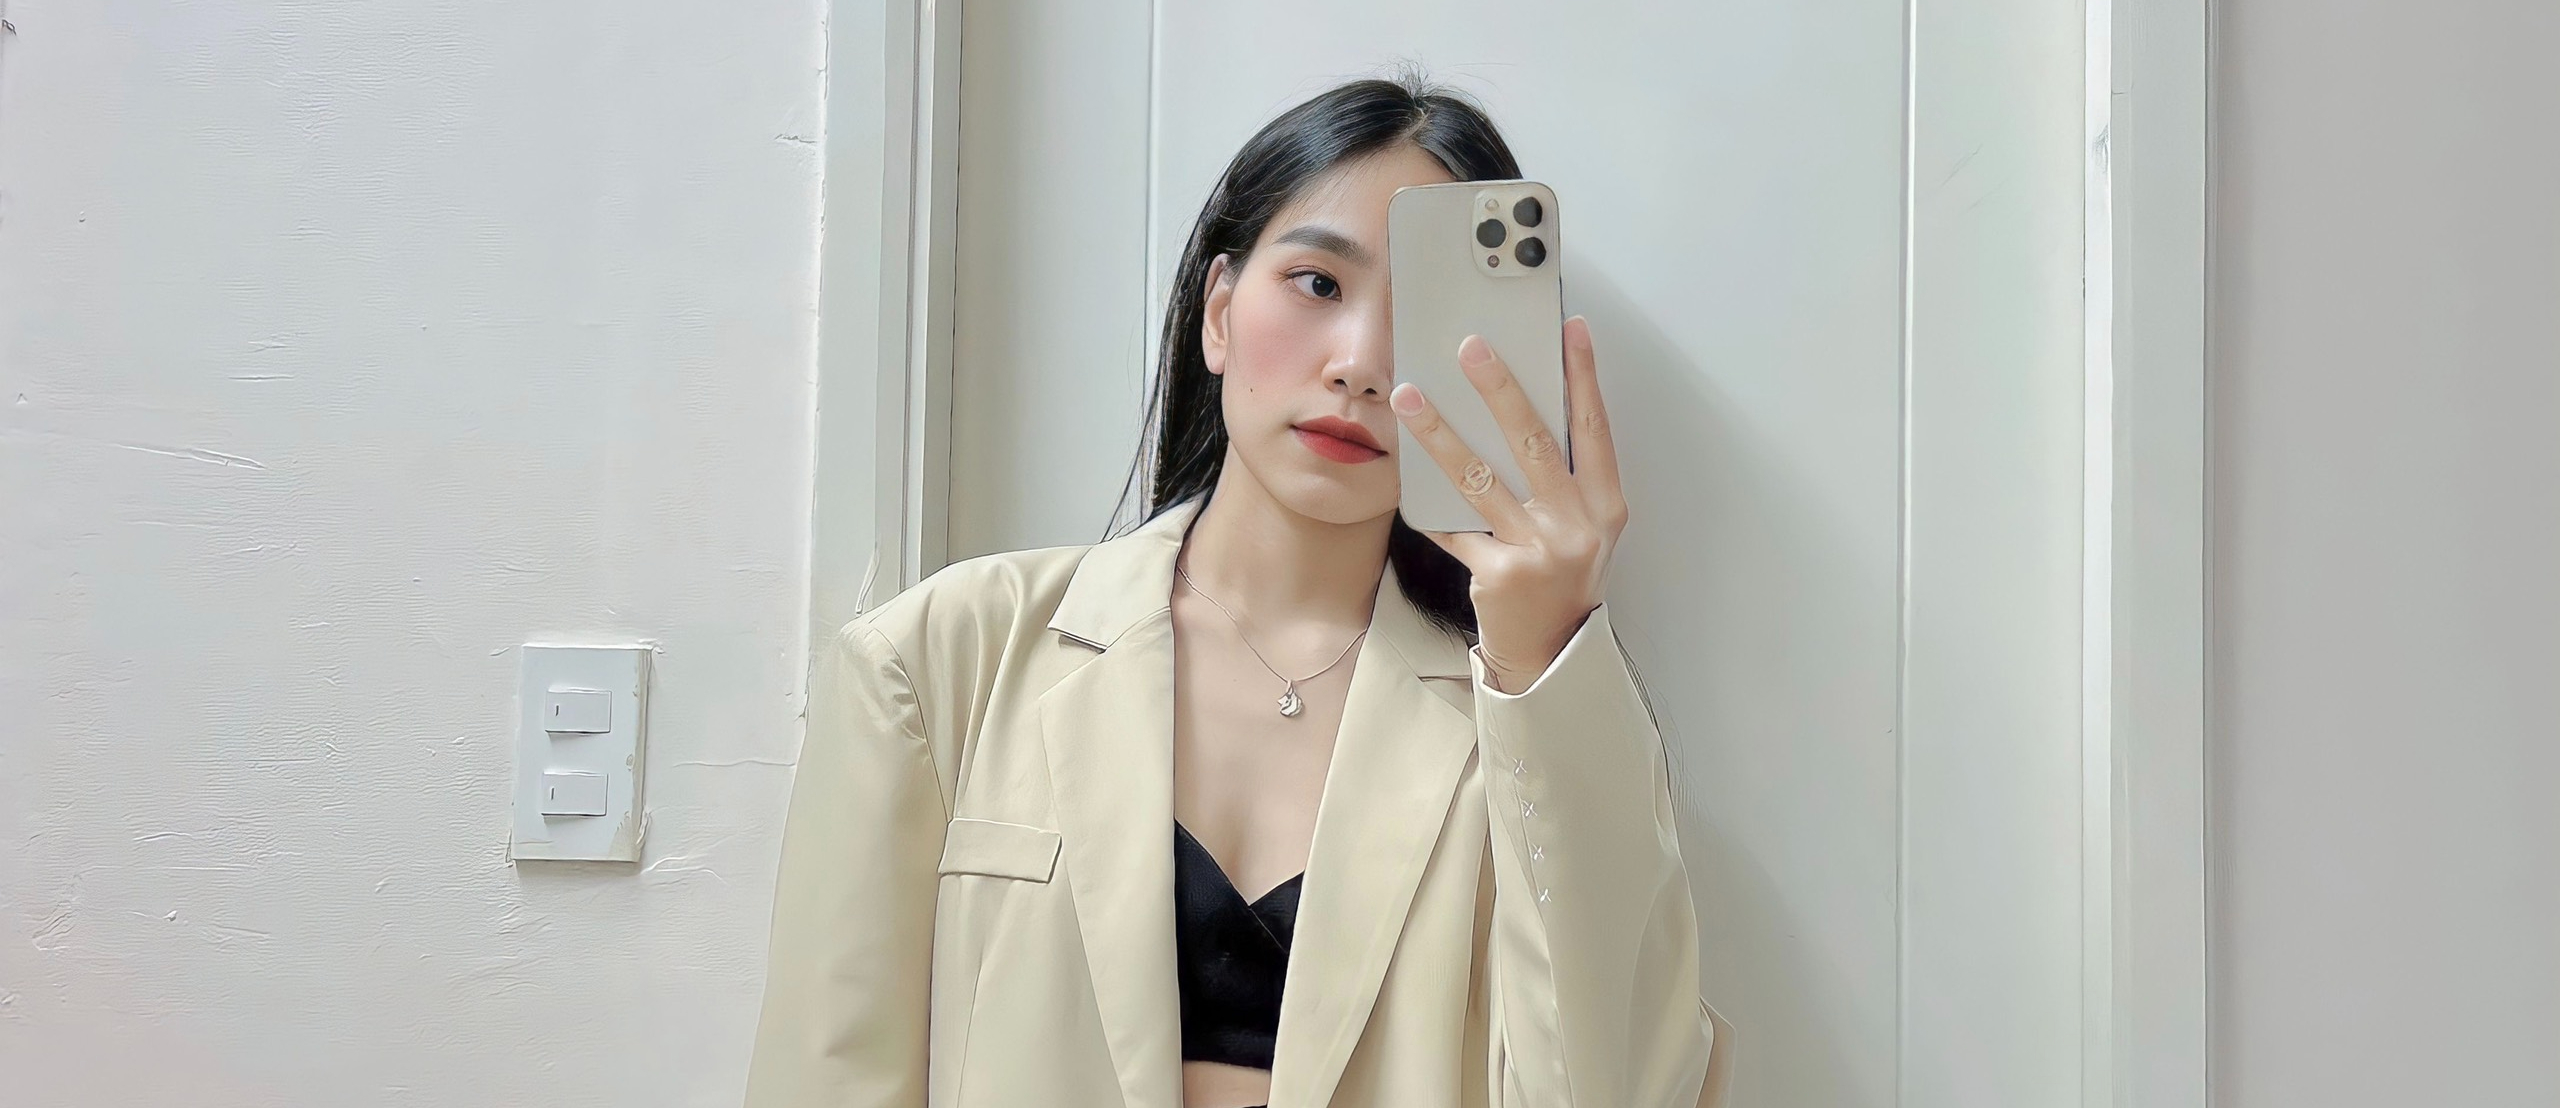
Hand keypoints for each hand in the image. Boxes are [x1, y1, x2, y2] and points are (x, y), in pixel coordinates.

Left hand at [1389, 316, 1627, 693]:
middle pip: (1534, 440)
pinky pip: (1453, 527)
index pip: (1593, 425)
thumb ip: (1562, 474)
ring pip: (1481, 477)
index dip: (1583, 375)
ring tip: (1409, 397)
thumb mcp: (1581, 522)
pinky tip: (1401, 473)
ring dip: (1440, 433)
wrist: (1552, 648)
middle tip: (1471, 346)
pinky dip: (1426, 502)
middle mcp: (1577, 523)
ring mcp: (1539, 550)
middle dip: (1501, 388)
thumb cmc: (1563, 572)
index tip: (1569, 327)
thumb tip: (1517, 405)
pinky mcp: (1500, 574)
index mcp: (1604, 503)